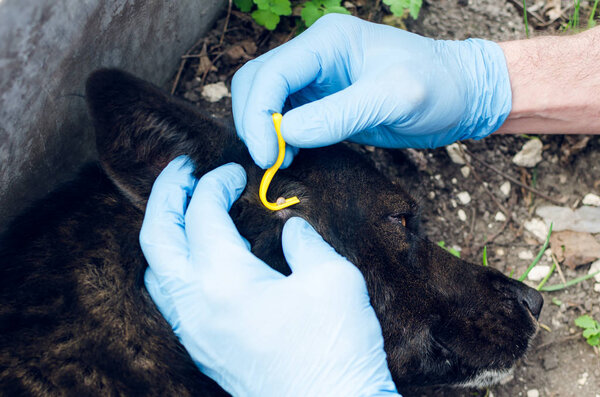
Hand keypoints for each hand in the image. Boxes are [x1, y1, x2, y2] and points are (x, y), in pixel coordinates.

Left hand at [140, 156, 399, 396]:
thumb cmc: (336, 349)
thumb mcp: (333, 279)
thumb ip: (304, 243)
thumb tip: (289, 228)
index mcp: (223, 281)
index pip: (202, 215)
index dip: (216, 183)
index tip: (234, 171)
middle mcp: (196, 307)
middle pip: (157, 238)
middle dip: (166, 195)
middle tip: (183, 170)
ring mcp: (196, 334)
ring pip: (157, 272)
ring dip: (167, 233)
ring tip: (187, 210)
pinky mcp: (206, 351)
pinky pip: (172, 299)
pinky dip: (177, 265)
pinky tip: (202, 259)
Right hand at [232, 14, 511, 168]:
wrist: (459, 95)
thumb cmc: (437, 87)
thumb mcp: (394, 98)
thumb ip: (340, 114)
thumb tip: (286, 134)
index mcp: (328, 40)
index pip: (271, 72)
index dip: (258, 115)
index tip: (267, 156)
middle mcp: (315, 54)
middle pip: (257, 82)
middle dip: (253, 122)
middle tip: (270, 162)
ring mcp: (316, 76)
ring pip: (265, 99)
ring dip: (263, 131)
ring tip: (281, 162)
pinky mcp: (322, 100)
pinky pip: (284, 116)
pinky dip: (279, 138)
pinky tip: (292, 157)